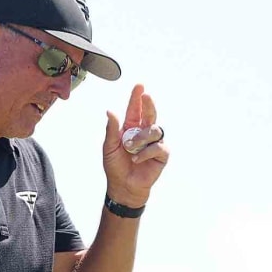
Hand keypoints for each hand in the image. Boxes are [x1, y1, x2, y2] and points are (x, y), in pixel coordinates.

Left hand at [103, 84, 168, 206]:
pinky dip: (145, 153)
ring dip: (140, 138)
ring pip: (153, 130)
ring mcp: (154, 142)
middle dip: (148, 104)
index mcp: (130, 128)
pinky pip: (158, 147)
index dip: (137, 98)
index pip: (135, 110)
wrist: (123, 186)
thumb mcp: (109, 147)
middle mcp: (144, 133)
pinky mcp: (161, 154)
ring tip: (130, 149)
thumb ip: (111, 129)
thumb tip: (110, 111)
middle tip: (146, 96)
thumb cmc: (115, 166)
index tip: (139, 85)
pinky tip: (136, 159)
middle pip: (150, 114)